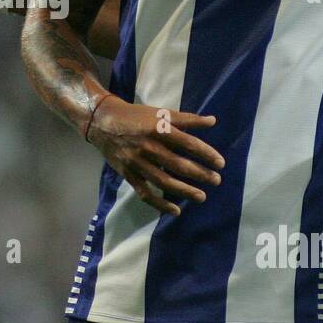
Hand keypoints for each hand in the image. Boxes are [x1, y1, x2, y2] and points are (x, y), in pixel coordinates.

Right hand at [86, 96, 224, 215]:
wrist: (102, 122)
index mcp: (158, 128)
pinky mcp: (128, 174)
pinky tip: (175, 210)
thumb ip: (187, 119)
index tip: (220, 163)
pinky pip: (145, 192)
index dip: (206, 154)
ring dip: (184, 191)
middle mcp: (148, 146)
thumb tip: (213, 121)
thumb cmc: (136, 116)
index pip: (187, 143)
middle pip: (178, 164)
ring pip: (164, 181)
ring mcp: (137, 162)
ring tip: (202, 197)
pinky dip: (160, 203)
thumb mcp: (160, 113)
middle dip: (200, 174)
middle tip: (216, 180)